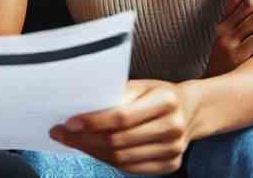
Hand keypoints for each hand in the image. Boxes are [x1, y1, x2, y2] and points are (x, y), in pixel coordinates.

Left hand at [50, 80, 197, 175]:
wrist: (192, 110)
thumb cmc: (158, 93)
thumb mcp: (141, 84)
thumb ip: (117, 94)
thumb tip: (82, 105)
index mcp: (165, 101)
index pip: (122, 116)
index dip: (93, 121)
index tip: (68, 122)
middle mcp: (172, 127)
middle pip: (119, 140)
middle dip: (84, 139)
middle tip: (60, 133)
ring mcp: (173, 150)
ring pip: (122, 158)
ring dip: (92, 151)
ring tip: (72, 141)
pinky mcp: (170, 165)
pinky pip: (131, 168)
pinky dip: (108, 160)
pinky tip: (92, 150)